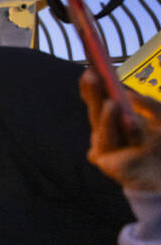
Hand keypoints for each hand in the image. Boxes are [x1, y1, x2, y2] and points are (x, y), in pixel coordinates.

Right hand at [80, 67, 160, 191]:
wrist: (160, 176)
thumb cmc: (158, 148)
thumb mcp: (160, 119)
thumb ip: (149, 105)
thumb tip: (129, 94)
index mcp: (115, 121)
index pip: (100, 100)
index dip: (95, 86)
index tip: (92, 68)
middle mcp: (105, 132)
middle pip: (96, 109)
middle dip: (93, 93)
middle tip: (91, 75)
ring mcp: (102, 146)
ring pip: (101, 127)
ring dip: (106, 115)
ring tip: (111, 103)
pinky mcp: (104, 161)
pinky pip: (109, 145)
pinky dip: (117, 133)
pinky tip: (127, 124)